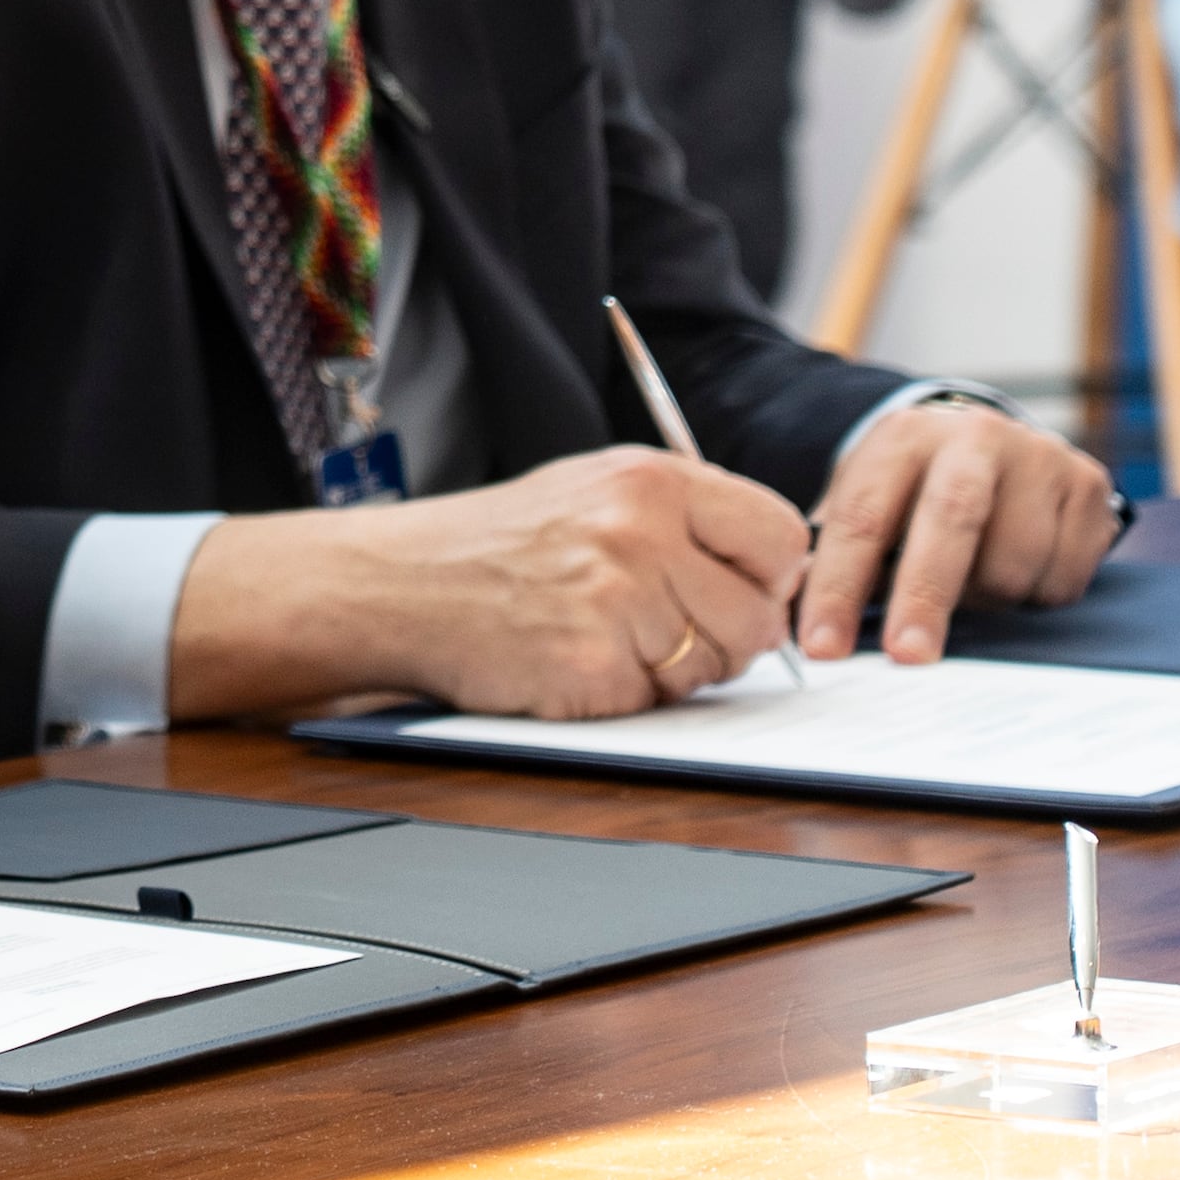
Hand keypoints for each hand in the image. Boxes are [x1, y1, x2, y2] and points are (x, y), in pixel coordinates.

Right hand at [166, 446, 812, 723]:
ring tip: (603, 638)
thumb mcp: (592, 492)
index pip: (783, 536)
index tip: (738, 589)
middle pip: (757, 618)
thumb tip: (780, 571)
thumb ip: (684, 518)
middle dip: (723, 639)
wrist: (396, 583)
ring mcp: (614, 599)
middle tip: (660, 629)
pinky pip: (653, 702)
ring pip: (711, 668)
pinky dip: (619, 695)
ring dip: (670, 671)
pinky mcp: (589, 664)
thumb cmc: (497, 544)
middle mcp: (639, 530)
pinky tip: (570, 661)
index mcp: (650, 478)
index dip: (769, 577)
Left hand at [798, 401, 1122, 662]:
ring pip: (1012, 563)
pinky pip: (1062, 577)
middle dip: (924, 597)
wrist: (988, 443)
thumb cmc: (912, 489)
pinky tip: (1019, 572)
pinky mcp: (1088, 486)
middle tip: (906, 657)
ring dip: (984, 601)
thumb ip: (835, 555)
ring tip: (969, 585)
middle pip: (950, 521)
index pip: (863, 518)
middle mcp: (974, 437)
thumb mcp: (866, 498)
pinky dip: (1034, 596)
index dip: (840, 587)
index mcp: (902, 438)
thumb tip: (795, 626)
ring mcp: (1040, 457)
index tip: (823, 647)